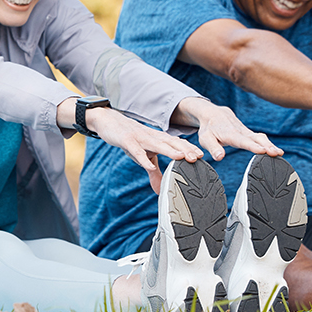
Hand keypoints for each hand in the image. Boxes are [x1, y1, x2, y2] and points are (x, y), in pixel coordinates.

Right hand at [88, 107, 202, 192]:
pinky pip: (136, 150)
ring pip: (157, 145)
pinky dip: (143, 158)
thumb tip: (159, 190)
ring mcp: (140, 138)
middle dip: (184, 150)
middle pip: (171, 143)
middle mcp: (152, 137)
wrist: (110, 121)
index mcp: (158, 139)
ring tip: (181, 158)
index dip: (188, 148)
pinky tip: (148, 165)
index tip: (201, 156)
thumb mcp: (142, 156)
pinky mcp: (127, 141)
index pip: (177, 143)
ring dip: (169, 151)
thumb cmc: (130, 139)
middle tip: (197, 158)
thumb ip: (153, 172)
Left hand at [173, 97, 278, 161]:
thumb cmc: (209, 128)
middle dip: (267, 145)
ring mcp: (246, 132)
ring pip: (261, 138)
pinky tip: (276, 151)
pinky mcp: (249, 133)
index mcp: (230, 134)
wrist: (214, 114)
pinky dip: (269, 144)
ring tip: (279, 153)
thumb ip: (213, 148)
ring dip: (270, 145)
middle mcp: (241, 132)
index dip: (253, 146)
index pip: (243, 141)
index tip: (262, 151)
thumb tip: (219, 157)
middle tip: (276, 153)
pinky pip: (261, 138)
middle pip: (256, 138)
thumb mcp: (205, 139)